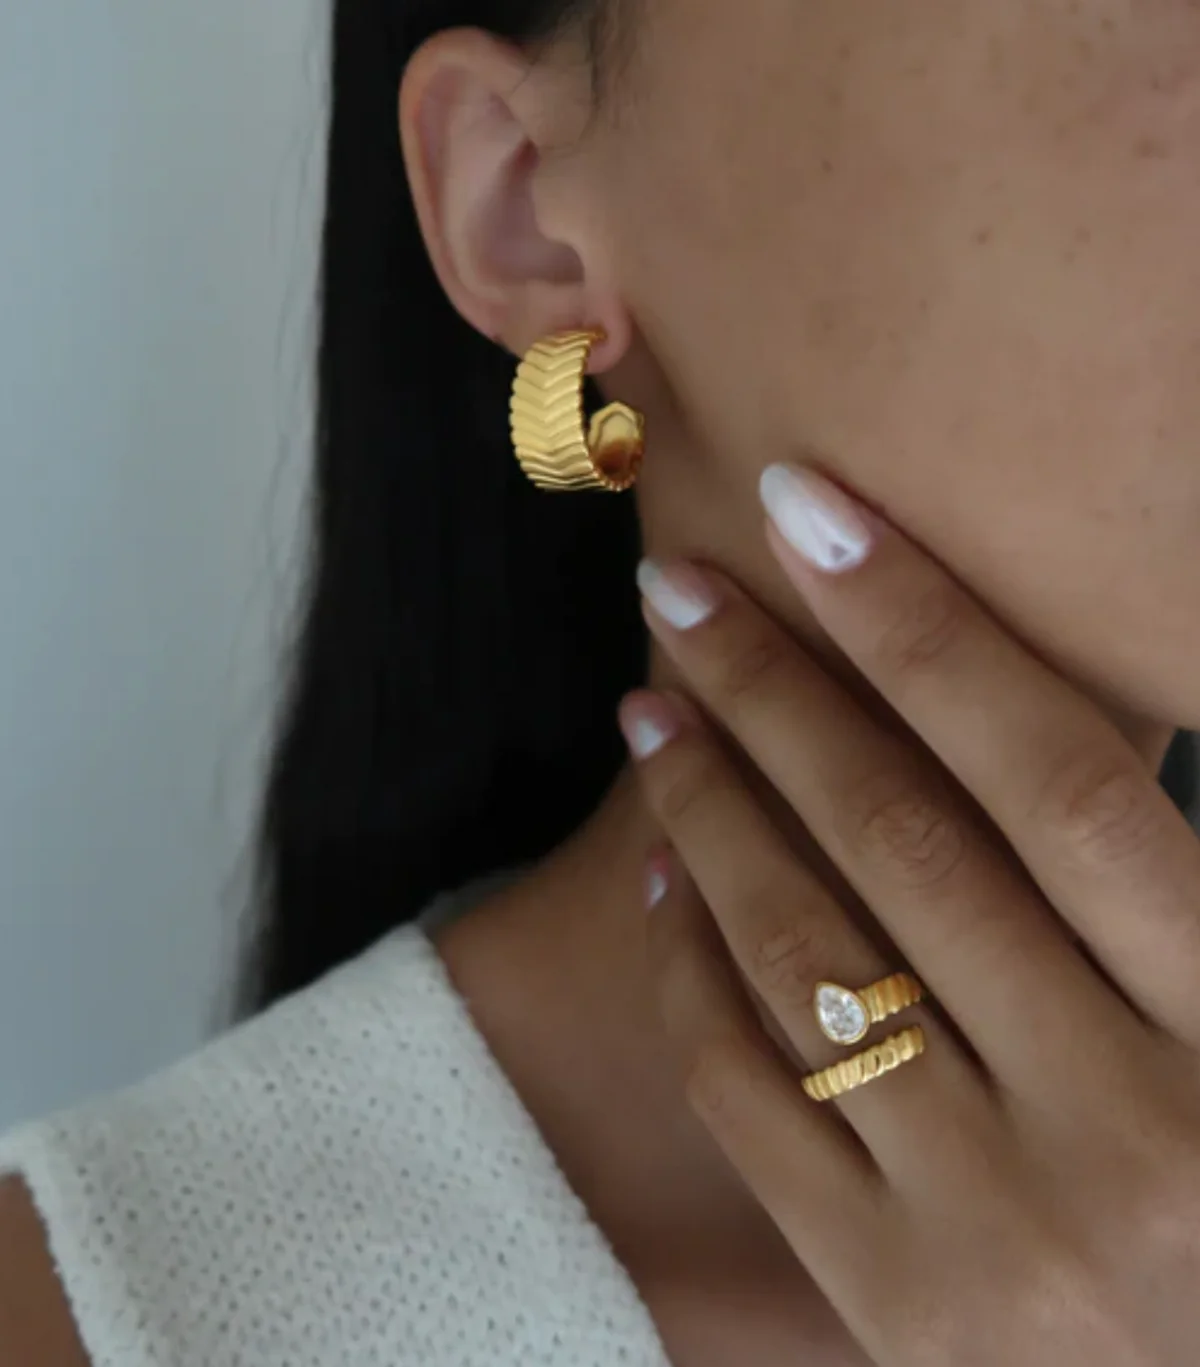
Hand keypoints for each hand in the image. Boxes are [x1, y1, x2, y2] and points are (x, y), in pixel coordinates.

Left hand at [618, 463, 1199, 1366]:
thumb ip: (1169, 881)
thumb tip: (1036, 716)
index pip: (1054, 779)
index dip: (924, 626)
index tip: (811, 513)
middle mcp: (1124, 1128)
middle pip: (902, 842)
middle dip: (773, 690)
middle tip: (679, 590)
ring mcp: (994, 1227)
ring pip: (803, 956)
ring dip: (710, 806)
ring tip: (653, 709)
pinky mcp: (891, 1302)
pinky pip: (750, 1096)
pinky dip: (692, 968)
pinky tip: (668, 872)